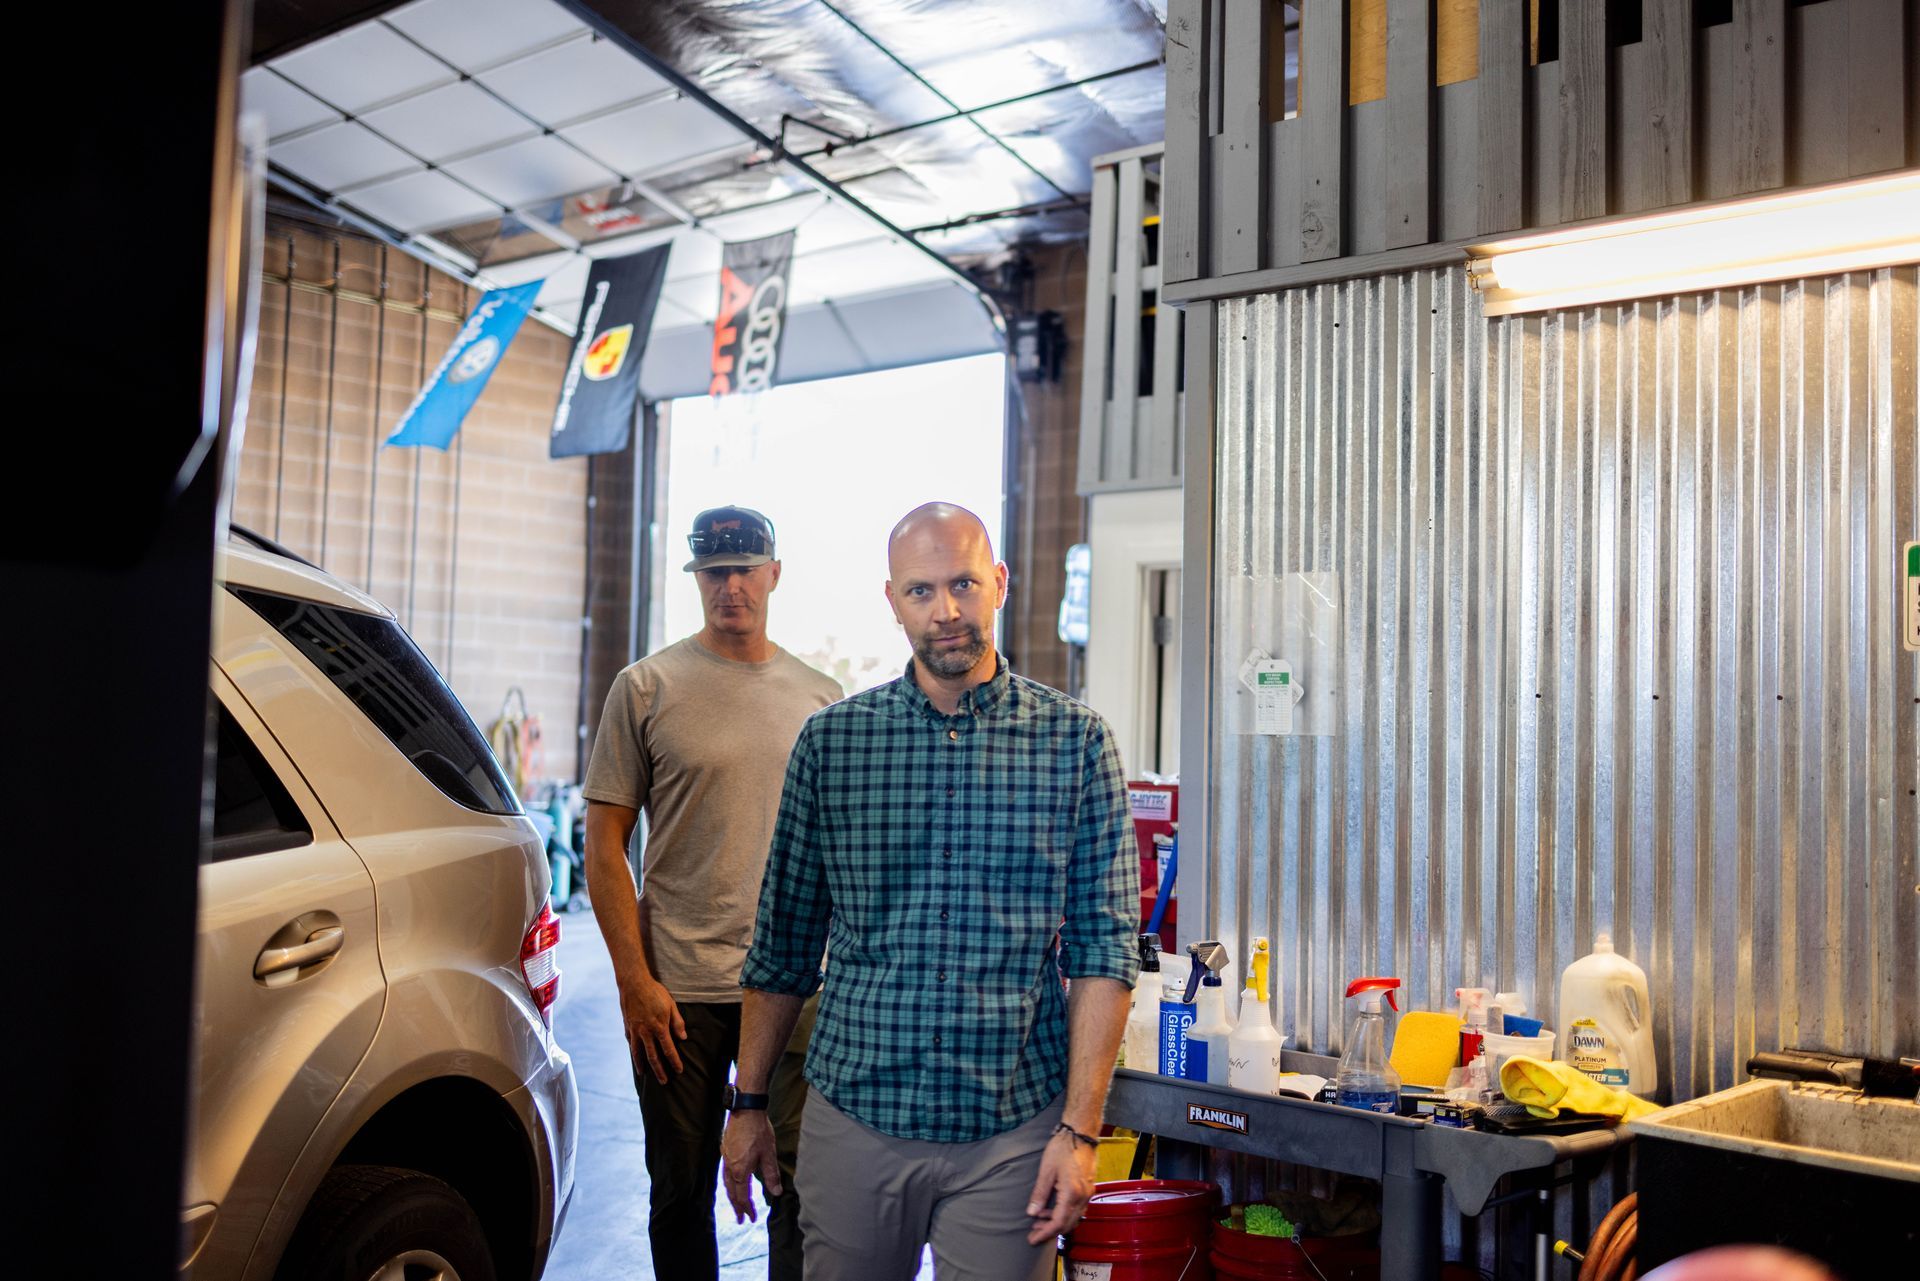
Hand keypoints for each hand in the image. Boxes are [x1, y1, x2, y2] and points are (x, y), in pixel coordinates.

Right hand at [617, 973, 685, 1082]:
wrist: (634, 983)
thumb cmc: (655, 992)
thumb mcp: (671, 1005)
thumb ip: (677, 1022)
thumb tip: (683, 1038)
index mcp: (659, 1027)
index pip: (668, 1049)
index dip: (674, 1061)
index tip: (678, 1070)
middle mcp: (646, 1032)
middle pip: (653, 1056)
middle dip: (659, 1070)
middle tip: (664, 1081)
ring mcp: (634, 1030)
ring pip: (638, 1052)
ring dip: (642, 1065)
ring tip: (644, 1074)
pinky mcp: (627, 1026)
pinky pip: (630, 1042)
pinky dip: (633, 1051)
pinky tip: (635, 1055)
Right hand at [721, 1110, 781, 1223]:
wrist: (745, 1109)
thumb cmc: (758, 1131)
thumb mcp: (769, 1154)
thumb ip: (771, 1175)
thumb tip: (776, 1193)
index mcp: (740, 1170)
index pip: (742, 1196)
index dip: (748, 1209)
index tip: (752, 1218)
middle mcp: (729, 1167)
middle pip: (731, 1193)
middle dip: (737, 1207)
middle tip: (741, 1219)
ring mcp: (725, 1158)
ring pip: (726, 1183)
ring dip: (732, 1196)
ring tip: (737, 1204)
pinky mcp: (725, 1150)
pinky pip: (725, 1173)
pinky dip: (729, 1183)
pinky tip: (733, 1181)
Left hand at [1025, 1128, 1097, 1244]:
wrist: (1081, 1133)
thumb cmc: (1062, 1148)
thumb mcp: (1046, 1170)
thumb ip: (1040, 1193)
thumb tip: (1031, 1213)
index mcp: (1072, 1193)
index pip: (1058, 1222)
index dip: (1045, 1233)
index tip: (1032, 1239)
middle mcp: (1083, 1197)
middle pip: (1068, 1224)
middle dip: (1050, 1231)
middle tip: (1034, 1232)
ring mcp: (1087, 1193)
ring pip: (1074, 1218)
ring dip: (1057, 1222)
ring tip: (1039, 1219)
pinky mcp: (1088, 1188)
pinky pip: (1078, 1209)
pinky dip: (1064, 1213)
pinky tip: (1052, 1207)